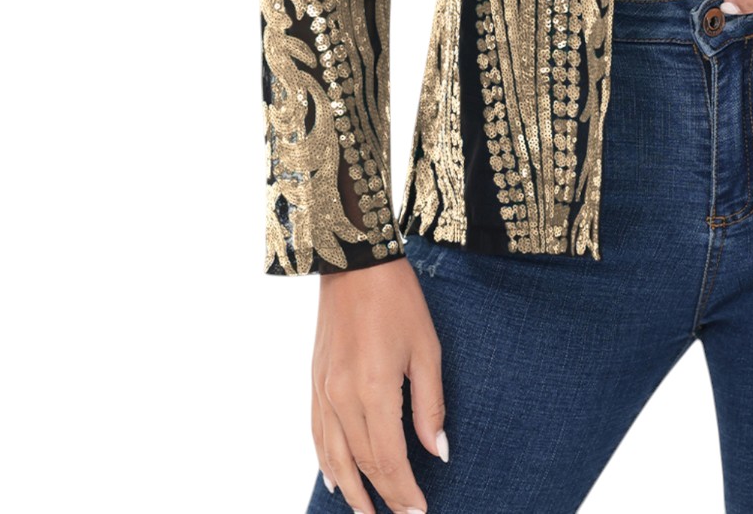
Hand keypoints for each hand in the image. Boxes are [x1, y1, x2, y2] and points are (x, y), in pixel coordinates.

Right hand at [311, 258, 447, 513]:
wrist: (355, 263)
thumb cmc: (398, 301)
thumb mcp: (426, 349)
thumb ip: (430, 405)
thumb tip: (438, 452)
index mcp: (374, 390)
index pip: (389, 459)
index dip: (404, 491)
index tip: (419, 511)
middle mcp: (342, 398)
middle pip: (362, 463)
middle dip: (383, 495)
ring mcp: (323, 392)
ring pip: (334, 457)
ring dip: (351, 490)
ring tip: (368, 513)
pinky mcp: (315, 383)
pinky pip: (318, 435)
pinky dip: (327, 463)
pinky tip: (337, 479)